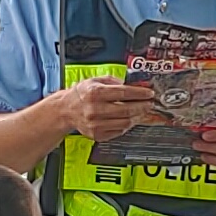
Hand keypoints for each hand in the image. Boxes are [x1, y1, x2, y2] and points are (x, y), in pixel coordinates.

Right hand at [46, 76, 170, 141]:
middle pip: (126, 109)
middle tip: (150, 104)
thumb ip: (113, 81)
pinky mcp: (97, 135)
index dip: (139, 94)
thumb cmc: (81, 94)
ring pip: (125, 122)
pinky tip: (130, 119)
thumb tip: (131, 84)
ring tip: (142, 111)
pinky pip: (119, 131)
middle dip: (142, 106)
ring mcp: (96, 124)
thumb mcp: (95, 80)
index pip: (123, 93)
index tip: (149, 93)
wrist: (66, 110)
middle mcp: (95, 109)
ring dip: (137, 117)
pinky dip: (127, 125)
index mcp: (95, 93)